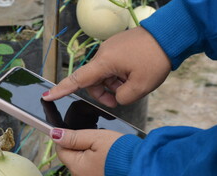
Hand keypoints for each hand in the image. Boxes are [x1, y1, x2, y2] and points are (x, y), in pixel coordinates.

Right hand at [42, 27, 171, 106]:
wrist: (170, 35)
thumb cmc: (155, 59)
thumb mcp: (141, 87)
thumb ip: (122, 98)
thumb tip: (117, 96)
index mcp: (104, 62)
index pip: (77, 80)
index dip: (61, 90)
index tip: (46, 96)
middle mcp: (103, 54)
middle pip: (93, 81)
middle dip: (104, 93)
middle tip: (120, 99)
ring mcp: (110, 50)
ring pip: (103, 75)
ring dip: (113, 85)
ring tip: (132, 85)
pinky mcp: (117, 48)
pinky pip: (111, 66)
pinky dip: (118, 76)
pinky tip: (132, 75)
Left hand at [50, 128, 123, 175]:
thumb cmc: (123, 155)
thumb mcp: (97, 138)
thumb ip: (74, 137)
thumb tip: (54, 134)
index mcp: (77, 168)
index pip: (62, 151)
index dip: (70, 141)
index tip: (84, 138)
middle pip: (76, 164)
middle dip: (85, 155)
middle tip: (104, 149)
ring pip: (87, 175)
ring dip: (95, 168)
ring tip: (113, 162)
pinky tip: (116, 174)